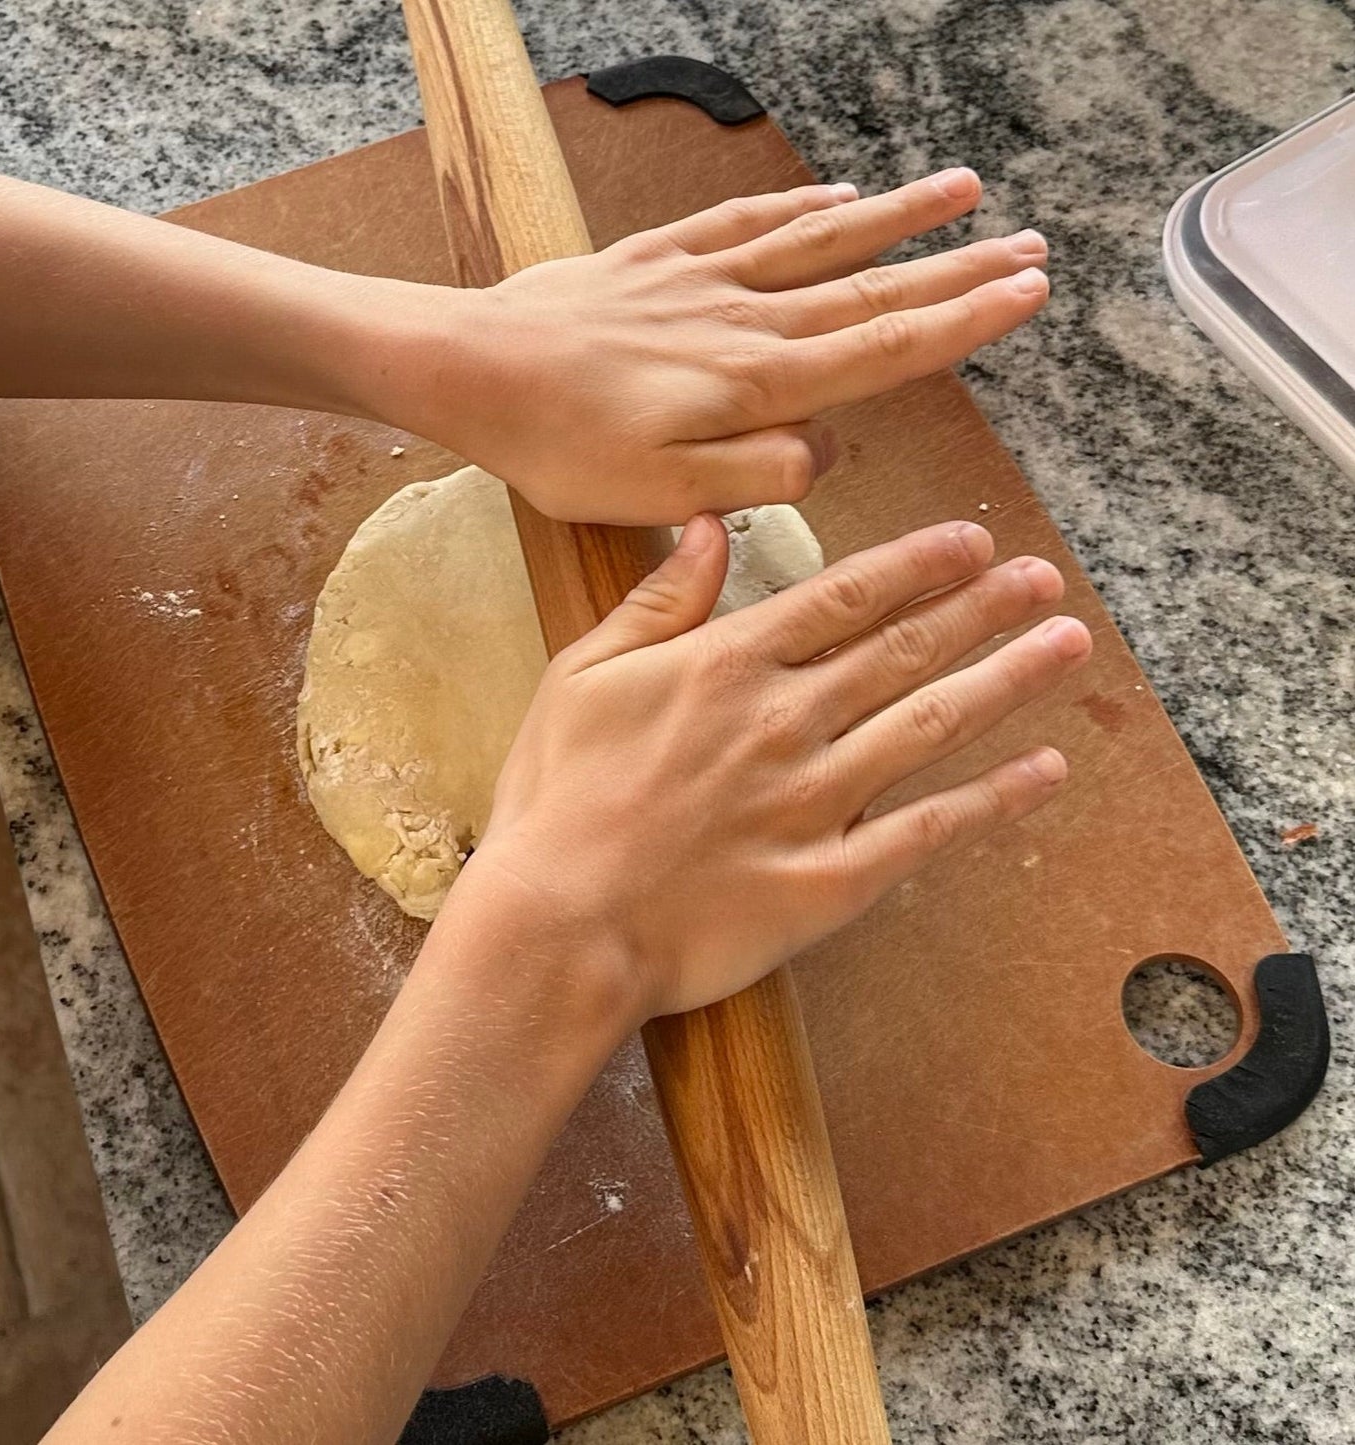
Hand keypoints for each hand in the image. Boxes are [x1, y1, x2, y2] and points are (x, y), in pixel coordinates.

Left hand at [409, 169, 1047, 524]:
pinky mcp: (659, 259)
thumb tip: (824, 450)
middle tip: (1030, 245)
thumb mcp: (663, 497)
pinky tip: (838, 194)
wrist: (473, 371)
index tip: (1026, 295)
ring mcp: (704, 278)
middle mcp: (745, 319)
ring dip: (898, 216)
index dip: (961, 322)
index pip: (883, 350)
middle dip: (958, 268)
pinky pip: (747, 220)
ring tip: (964, 191)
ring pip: (821, 239)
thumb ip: (759, 477)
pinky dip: (799, 205)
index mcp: (756, 384)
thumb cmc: (562, 447)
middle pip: (872, 288)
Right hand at [455, 515, 1091, 1021]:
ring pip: (931, 725)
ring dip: (1007, 680)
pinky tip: (1044, 771)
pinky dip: (992, 800)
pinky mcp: (830, 880)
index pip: (844, 597)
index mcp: (727, 666)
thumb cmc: (556, 800)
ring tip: (1068, 645)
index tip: (972, 542)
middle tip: (1043, 579)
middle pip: (906, 650)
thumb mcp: (582, 676)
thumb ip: (656, 602)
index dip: (917, 565)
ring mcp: (816, 801)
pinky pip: (927, 831)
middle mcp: (786, 721)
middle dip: (984, 608)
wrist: (558, 927)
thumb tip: (706, 529)